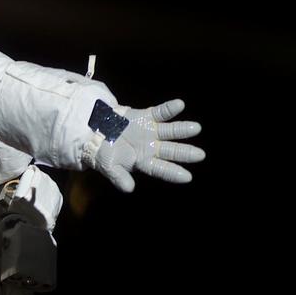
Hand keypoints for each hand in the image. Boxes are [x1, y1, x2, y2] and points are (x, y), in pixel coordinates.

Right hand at [87, 98, 203, 192]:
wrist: (95, 133)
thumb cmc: (102, 153)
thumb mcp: (109, 167)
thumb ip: (119, 177)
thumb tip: (129, 189)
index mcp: (143, 161)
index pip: (161, 168)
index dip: (173, 173)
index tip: (187, 177)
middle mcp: (151, 146)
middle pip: (171, 150)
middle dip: (185, 153)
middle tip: (200, 155)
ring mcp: (150, 131)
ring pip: (170, 131)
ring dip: (182, 130)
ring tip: (196, 128)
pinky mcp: (146, 117)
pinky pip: (160, 112)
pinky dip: (169, 109)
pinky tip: (180, 105)